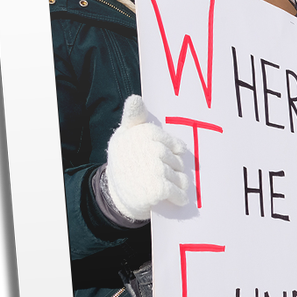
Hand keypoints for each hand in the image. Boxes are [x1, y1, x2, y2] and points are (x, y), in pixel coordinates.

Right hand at [103, 95, 191, 220]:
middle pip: (179, 161)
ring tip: (163, 186)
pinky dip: (179, 197)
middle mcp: (149, 148)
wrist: (114, 194)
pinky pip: (179, 191)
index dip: (173, 155)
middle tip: (158, 175)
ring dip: (176, 185)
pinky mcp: (158, 188)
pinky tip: (177, 199)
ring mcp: (154, 168)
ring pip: (181, 177)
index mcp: (143, 132)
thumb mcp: (126, 135)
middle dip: (173, 171)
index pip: (177, 146)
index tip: (160, 159)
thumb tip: (135, 98)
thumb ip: (135, 117)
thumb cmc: (126, 160)